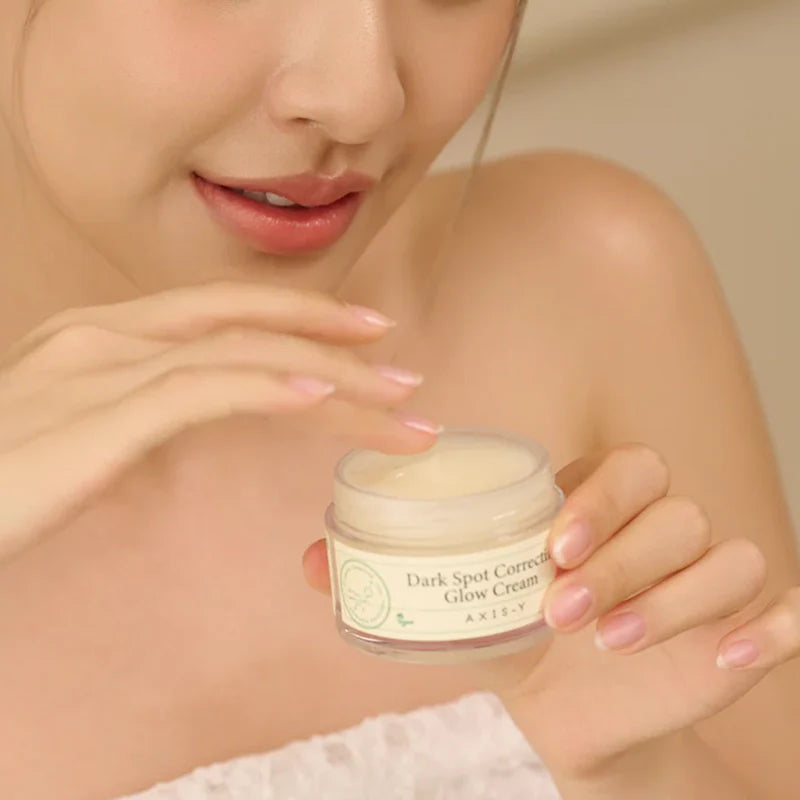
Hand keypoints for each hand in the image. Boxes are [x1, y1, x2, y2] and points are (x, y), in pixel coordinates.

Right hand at [0, 281, 435, 560]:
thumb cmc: (1, 479)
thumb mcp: (79, 430)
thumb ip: (136, 413)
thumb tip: (191, 419)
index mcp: (103, 336)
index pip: (222, 312)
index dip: (298, 318)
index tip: (363, 338)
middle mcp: (106, 335)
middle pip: (245, 322)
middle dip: (335, 341)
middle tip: (404, 370)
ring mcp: (100, 368)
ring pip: (242, 354)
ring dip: (330, 376)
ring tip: (396, 402)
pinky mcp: (97, 416)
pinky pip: (201, 390)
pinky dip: (267, 386)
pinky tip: (319, 394)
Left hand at [304, 444, 799, 780]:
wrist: (567, 715)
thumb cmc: (517, 645)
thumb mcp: (459, 609)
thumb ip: (392, 576)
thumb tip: (307, 558)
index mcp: (597, 506)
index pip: (629, 465)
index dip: (602, 497)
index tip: (552, 547)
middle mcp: (658, 528)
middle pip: (676, 507)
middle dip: (625, 555)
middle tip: (566, 608)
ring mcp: (704, 575)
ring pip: (724, 553)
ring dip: (673, 598)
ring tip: (610, 643)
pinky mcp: (743, 628)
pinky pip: (777, 606)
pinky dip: (762, 628)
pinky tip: (725, 659)